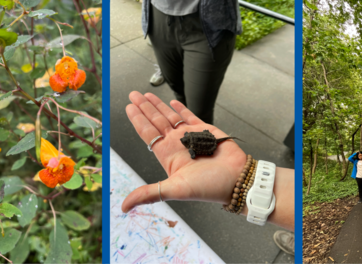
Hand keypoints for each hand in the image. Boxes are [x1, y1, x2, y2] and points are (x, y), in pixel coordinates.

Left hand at [121, 92, 246, 212]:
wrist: (237, 179)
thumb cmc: (209, 187)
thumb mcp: (175, 190)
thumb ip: (150, 193)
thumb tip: (124, 206)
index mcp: (168, 155)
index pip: (148, 133)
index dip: (137, 120)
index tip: (128, 107)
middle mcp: (177, 144)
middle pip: (156, 121)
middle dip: (144, 107)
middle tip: (132, 94)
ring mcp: (191, 136)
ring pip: (170, 116)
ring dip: (158, 105)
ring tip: (146, 94)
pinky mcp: (206, 130)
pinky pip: (190, 116)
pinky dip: (181, 109)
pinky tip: (172, 102)